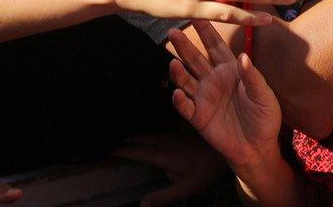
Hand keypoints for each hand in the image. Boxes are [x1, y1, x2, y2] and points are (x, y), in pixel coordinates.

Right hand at [111, 130, 227, 206]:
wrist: (223, 151)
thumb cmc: (205, 171)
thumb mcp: (185, 189)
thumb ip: (163, 197)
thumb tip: (142, 205)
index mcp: (162, 155)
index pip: (135, 151)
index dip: (121, 152)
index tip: (109, 154)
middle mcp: (164, 142)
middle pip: (139, 140)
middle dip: (125, 143)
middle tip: (113, 147)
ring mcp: (172, 136)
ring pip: (148, 135)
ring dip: (135, 138)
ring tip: (126, 142)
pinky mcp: (179, 133)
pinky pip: (157, 133)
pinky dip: (147, 136)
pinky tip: (149, 139)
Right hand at [168, 21, 280, 169]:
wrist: (258, 147)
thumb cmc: (264, 117)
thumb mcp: (263, 95)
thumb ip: (252, 76)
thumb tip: (243, 56)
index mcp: (229, 70)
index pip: (215, 46)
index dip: (206, 31)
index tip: (196, 14)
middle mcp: (212, 79)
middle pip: (195, 59)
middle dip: (184, 46)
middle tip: (173, 32)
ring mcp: (203, 97)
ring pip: (186, 80)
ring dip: (178, 71)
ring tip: (173, 63)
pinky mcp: (197, 116)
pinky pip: (185, 106)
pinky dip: (180, 100)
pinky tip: (177, 94)